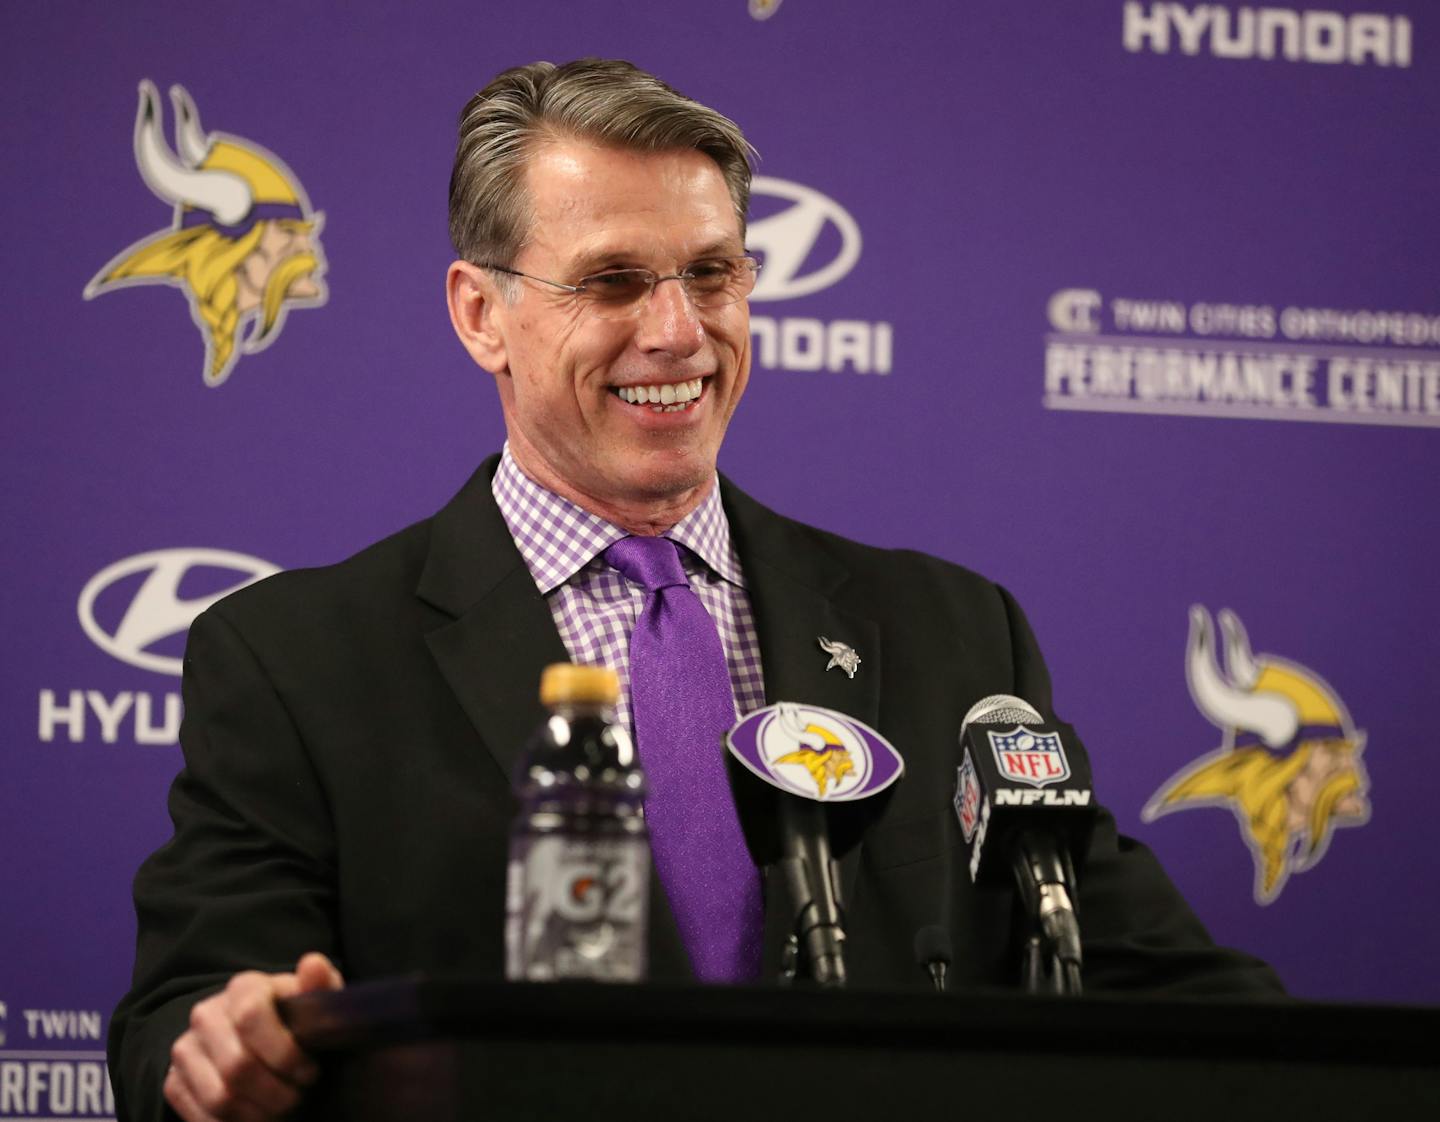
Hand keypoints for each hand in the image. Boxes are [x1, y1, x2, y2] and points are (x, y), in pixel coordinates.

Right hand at [164, 952, 343, 1121]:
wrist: (259, 1038)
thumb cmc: (295, 1020)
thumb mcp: (314, 1001)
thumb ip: (320, 985)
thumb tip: (313, 963)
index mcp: (243, 987)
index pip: (251, 1016)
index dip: (284, 1053)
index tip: (311, 1073)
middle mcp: (206, 1014)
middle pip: (237, 1066)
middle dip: (276, 1093)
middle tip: (298, 1099)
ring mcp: (185, 1048)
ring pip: (219, 1097)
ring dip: (258, 1115)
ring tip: (282, 1111)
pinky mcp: (174, 1081)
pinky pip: (199, 1117)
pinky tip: (258, 1119)